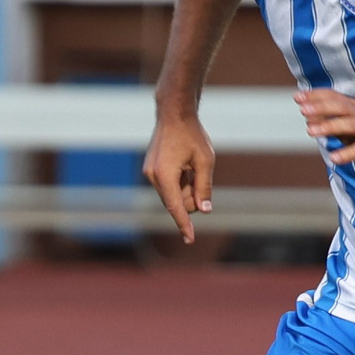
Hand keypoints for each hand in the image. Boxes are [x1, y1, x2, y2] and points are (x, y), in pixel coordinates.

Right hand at [143, 109, 215, 242]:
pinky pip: (168, 186)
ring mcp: (150, 173)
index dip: (184, 225)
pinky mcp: (151, 170)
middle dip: (191, 198)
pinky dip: (179, 182)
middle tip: (200, 176)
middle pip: (176, 203)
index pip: (176, 208)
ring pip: (172, 195)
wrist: (174, 114)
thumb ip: (204, 187)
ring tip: (191, 166)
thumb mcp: (205, 161)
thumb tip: (204, 210)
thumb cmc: (192, 135)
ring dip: (186, 188)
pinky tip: (185, 165)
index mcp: (165, 175)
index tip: (189, 240)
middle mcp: (153, 177)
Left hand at [297, 89, 354, 169]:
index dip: (316, 96)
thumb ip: (331, 122)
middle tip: (302, 109)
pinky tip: (333, 159)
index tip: (297, 96)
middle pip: (341, 107)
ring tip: (310, 131)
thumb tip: (308, 120)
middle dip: (321, 107)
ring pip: (350, 125)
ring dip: (330, 126)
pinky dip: (347, 153)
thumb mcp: (351, 125)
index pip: (334, 97)